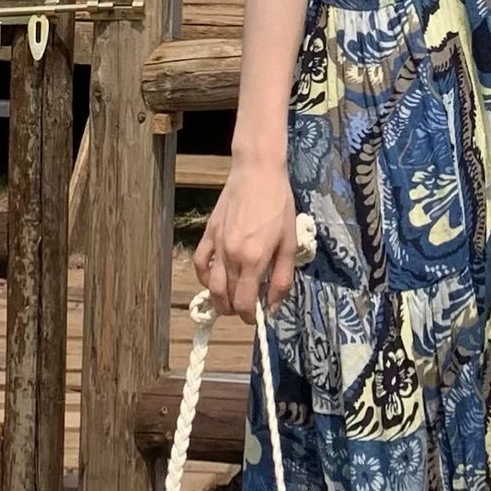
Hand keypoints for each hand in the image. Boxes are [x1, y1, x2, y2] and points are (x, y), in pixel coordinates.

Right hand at [193, 158, 296, 321]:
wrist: (257, 172)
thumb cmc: (279, 205)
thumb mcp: (290, 243)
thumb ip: (282, 278)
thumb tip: (274, 306)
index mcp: (254, 260)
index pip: (245, 303)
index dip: (251, 318)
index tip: (259, 318)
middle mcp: (231, 257)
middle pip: (227, 298)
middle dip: (237, 310)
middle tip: (249, 309)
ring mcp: (216, 245)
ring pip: (211, 287)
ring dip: (220, 300)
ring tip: (232, 301)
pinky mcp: (208, 234)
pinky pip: (200, 264)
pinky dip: (205, 278)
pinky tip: (216, 280)